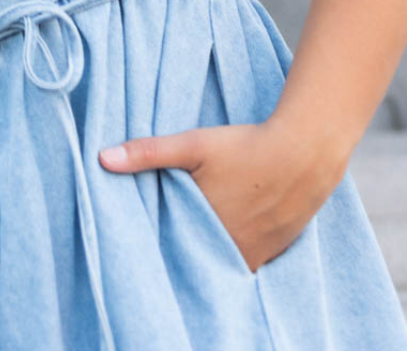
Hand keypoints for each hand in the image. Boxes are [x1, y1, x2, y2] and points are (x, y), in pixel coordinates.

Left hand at [97, 118, 344, 271]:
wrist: (304, 153)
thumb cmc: (245, 147)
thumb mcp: (193, 145)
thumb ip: (148, 153)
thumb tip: (102, 159)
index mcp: (206, 229)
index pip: (171, 250)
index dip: (158, 244)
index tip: (144, 236)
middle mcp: (231, 249)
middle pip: (197, 258)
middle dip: (181, 249)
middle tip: (168, 233)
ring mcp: (255, 253)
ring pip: (221, 261)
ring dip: (207, 251)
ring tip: (194, 232)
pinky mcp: (273, 250)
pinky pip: (245, 261)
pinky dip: (232, 251)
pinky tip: (225, 232)